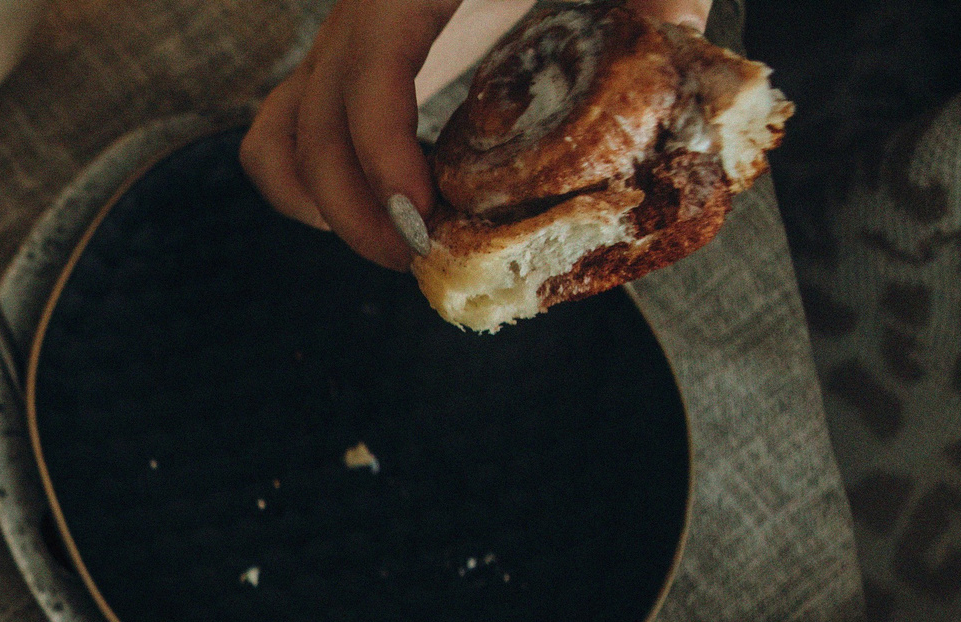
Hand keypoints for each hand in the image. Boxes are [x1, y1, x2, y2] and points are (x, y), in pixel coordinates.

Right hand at [239, 0, 711, 269]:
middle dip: (355, 208)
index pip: (367, 73)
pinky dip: (308, 180)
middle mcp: (365, 7)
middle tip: (423, 257)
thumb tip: (677, 64)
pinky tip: (380, 203)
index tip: (422, 217)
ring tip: (396, 240)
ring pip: (282, 131)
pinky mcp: (353, 56)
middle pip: (313, 121)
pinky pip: (285, 123)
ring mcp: (349, 34)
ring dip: (321, 202)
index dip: (380, 154)